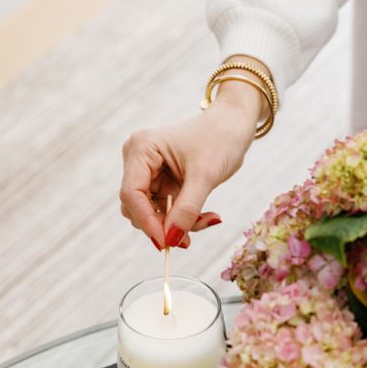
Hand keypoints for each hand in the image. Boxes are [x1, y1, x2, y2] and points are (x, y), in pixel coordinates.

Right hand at [120, 81, 262, 247]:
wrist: (234, 125)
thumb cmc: (220, 138)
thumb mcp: (205, 176)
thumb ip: (187, 209)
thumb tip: (171, 239)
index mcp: (142, 148)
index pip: (132, 193)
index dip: (146, 221)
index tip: (166, 242)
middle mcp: (138, 159)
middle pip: (137, 206)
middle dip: (162, 225)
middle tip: (188, 240)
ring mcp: (148, 171)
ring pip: (151, 212)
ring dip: (176, 224)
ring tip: (207, 220)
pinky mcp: (161, 181)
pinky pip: (165, 210)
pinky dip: (183, 218)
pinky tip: (206, 216)